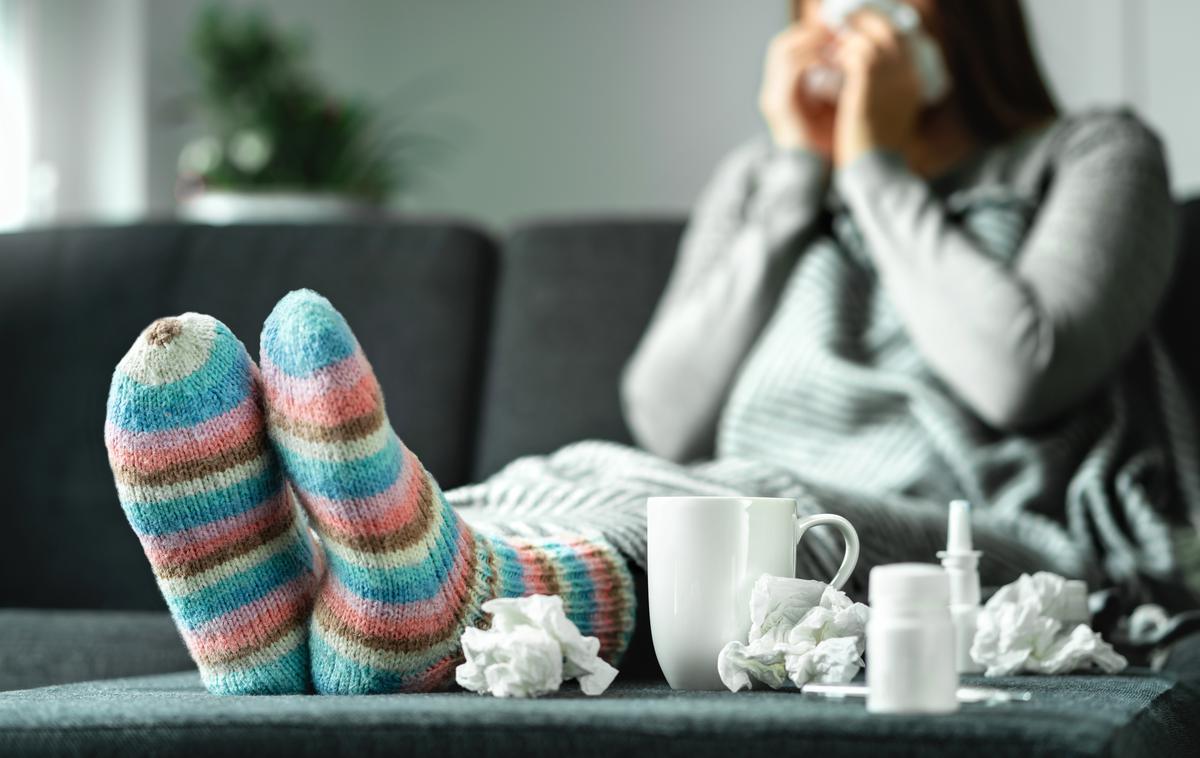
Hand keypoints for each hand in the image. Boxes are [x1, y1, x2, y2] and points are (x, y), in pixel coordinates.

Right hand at [758, 23, 836, 155]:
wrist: (819, 175)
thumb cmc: (829, 145)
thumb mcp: (833, 105)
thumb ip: (834, 80)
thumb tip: (849, 53)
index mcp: (783, 93)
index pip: (787, 49)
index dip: (811, 35)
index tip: (839, 31)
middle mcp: (772, 92)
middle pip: (782, 45)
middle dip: (811, 34)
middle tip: (838, 32)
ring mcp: (773, 98)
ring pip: (783, 50)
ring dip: (813, 42)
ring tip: (837, 44)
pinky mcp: (780, 105)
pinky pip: (792, 68)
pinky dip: (813, 57)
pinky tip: (834, 61)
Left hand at [832, 10, 921, 166]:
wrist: (878, 171)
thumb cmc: (878, 147)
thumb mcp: (890, 113)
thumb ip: (885, 88)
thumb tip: (864, 71)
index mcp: (915, 79)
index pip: (902, 36)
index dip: (879, 24)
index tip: (858, 22)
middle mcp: (907, 73)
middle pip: (888, 28)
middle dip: (862, 19)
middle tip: (838, 17)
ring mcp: (890, 77)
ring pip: (868, 37)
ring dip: (846, 36)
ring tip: (828, 38)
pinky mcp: (868, 85)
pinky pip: (853, 53)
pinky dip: (838, 53)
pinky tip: (827, 60)